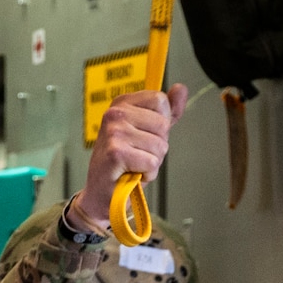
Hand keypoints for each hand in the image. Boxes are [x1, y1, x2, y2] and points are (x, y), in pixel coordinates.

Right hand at [75, 85, 188, 231]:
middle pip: (163, 124)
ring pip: (160, 146)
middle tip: (137, 155)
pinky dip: (147, 174)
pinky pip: (152, 163)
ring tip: (134, 165)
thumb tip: (181, 88)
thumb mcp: (147, 132)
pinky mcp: (116, 152)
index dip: (161, 124)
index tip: (144, 136)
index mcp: (122, 103)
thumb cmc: (125, 163)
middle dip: (158, 146)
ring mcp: (114, 132)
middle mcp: (115, 113)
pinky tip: (132, 175)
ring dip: (152, 162)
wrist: (101, 194)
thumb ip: (166, 112)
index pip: (161, 100)